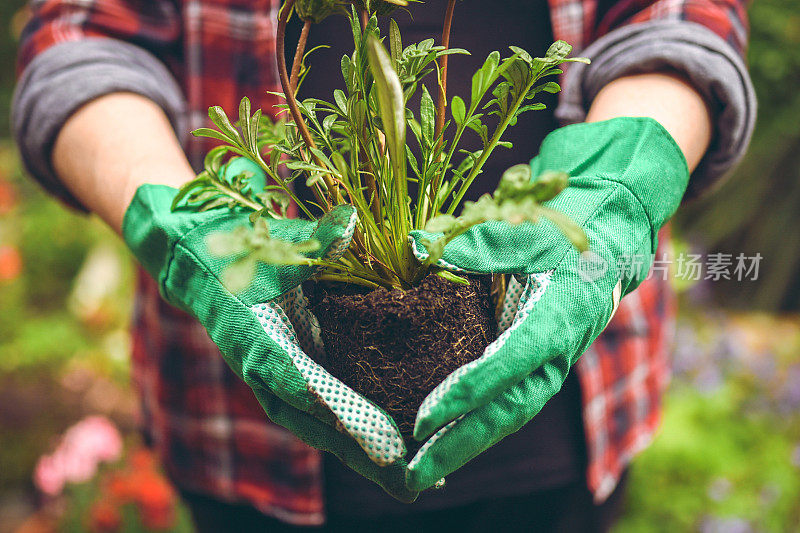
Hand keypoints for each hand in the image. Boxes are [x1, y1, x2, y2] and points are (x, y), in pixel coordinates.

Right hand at [123, 158, 417, 501]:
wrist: (202, 263)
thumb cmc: (238, 251)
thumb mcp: (272, 243)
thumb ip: (313, 238)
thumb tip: (351, 221)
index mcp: (255, 340)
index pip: (297, 383)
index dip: (334, 410)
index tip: (373, 437)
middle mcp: (267, 371)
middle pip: (316, 422)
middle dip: (362, 453)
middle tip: (412, 480)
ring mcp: (278, 380)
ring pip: (323, 427)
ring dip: (364, 455)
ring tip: (415, 480)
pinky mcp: (292, 377)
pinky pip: (326, 414)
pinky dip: (356, 435)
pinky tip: (394, 450)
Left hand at [404, 117, 688, 489]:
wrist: (604, 248)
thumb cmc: (564, 235)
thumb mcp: (527, 231)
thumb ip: (478, 242)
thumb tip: (417, 247)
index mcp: (554, 320)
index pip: (504, 366)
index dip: (464, 394)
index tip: (423, 419)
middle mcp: (553, 357)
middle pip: (504, 412)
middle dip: (456, 446)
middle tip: (410, 477)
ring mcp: (546, 370)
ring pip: (505, 420)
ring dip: (462, 448)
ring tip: (417, 474)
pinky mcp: (535, 373)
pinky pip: (505, 411)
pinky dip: (475, 433)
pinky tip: (441, 447)